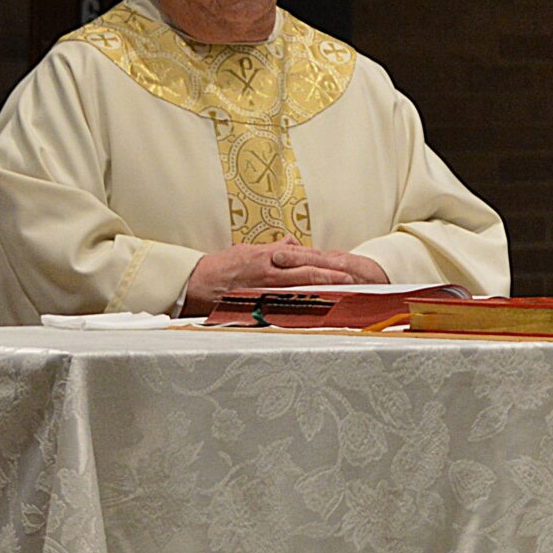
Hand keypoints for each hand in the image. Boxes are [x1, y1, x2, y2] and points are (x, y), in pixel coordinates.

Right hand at [180, 244, 389, 310]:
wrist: (198, 282)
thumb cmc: (222, 267)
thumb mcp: (249, 250)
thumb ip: (273, 248)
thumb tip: (292, 244)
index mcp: (270, 255)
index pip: (305, 257)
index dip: (326, 262)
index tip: (344, 266)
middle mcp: (271, 268)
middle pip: (309, 271)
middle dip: (333, 275)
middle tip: (355, 279)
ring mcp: (267, 285)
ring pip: (302, 285)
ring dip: (324, 289)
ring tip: (345, 292)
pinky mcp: (259, 299)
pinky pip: (286, 302)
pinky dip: (303, 305)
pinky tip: (318, 308)